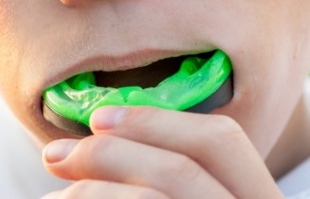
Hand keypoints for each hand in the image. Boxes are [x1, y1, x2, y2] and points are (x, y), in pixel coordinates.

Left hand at [41, 106, 284, 197]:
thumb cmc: (166, 197)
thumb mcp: (179, 188)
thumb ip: (159, 171)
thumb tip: (103, 131)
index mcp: (253, 197)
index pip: (221, 141)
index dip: (156, 121)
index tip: (97, 119)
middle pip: (182, 170)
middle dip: (109, 153)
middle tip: (55, 155)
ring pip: (153, 198)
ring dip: (92, 190)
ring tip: (55, 195)